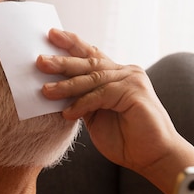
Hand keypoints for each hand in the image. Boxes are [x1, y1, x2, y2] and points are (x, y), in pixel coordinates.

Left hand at [37, 29, 193, 193]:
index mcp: (118, 76)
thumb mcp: (97, 117)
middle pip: (90, 63)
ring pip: (93, 78)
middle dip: (63, 61)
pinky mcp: (134, 92)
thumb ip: (83, 101)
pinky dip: (82, 104)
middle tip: (40, 60)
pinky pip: (101, 94)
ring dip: (67, 85)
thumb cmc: (127, 140)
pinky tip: (67, 113)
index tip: (51, 35)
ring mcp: (132, 80)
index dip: (72, 44)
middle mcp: (126, 73)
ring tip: (45, 91)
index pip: (92, 56)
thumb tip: (55, 92)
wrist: (154, 158)